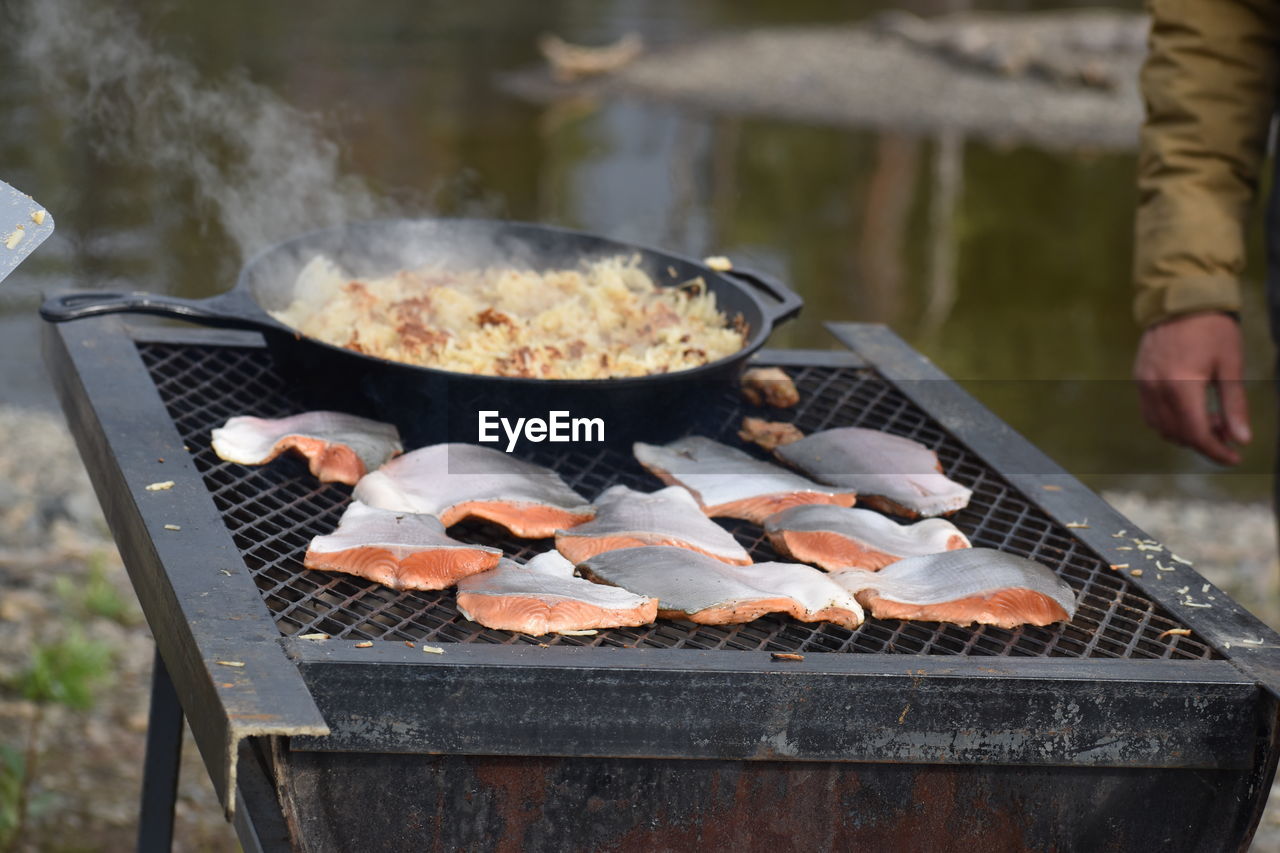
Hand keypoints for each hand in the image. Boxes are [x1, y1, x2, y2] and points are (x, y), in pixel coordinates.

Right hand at [1134, 312, 1249, 464]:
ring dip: (1185, 433)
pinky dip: (1170, 422)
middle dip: (1204, 442)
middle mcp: (1157, 389)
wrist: (1180, 299)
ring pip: (1161, 427)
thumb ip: (1234, 405)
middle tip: (1227, 434)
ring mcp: (1144, 385)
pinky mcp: (1139, 379)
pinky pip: (1150, 414)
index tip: (1234, 458)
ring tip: (1210, 421)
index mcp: (1182, 386)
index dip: (1215, 451)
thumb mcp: (1230, 365)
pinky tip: (1188, 411)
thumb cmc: (1212, 329)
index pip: (1196, 433)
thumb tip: (1241, 439)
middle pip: (1177, 434)